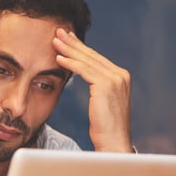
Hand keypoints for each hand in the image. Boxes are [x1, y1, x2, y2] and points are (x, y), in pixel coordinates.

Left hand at [52, 28, 133, 152]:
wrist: (114, 143)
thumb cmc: (106, 129)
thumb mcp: (103, 102)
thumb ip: (98, 87)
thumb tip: (86, 75)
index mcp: (121, 77)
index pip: (97, 58)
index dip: (81, 48)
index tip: (67, 40)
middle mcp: (120, 75)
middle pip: (91, 56)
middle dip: (73, 43)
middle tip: (59, 32)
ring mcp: (115, 79)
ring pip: (86, 60)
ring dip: (68, 50)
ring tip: (54, 41)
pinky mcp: (106, 85)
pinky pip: (84, 70)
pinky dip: (70, 63)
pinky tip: (59, 58)